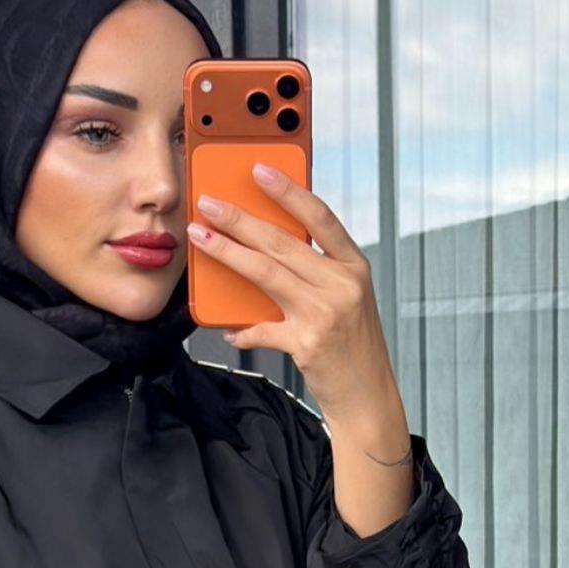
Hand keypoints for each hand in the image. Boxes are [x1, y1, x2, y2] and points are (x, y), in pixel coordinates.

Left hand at [187, 167, 394, 419]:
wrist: (367, 397)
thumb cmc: (352, 346)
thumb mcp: (346, 299)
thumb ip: (316, 272)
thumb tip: (266, 247)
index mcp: (354, 267)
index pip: (320, 217)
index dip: (289, 191)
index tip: (259, 170)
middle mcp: (342, 286)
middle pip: (282, 242)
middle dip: (240, 218)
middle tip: (209, 204)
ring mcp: (325, 314)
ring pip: (265, 273)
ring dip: (227, 252)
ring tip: (201, 237)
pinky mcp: (307, 344)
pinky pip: (262, 329)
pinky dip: (242, 329)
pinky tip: (227, 328)